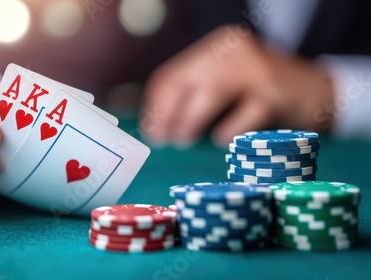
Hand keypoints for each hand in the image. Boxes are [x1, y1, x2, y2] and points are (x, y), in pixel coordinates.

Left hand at [140, 25, 334, 146]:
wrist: (317, 90)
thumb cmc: (261, 92)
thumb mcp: (227, 83)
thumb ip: (196, 95)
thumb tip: (157, 124)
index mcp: (217, 47)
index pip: (173, 74)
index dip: (156, 105)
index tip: (150, 130)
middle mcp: (234, 51)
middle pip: (186, 80)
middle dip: (167, 113)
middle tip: (161, 139)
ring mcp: (257, 69)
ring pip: (212, 91)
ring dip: (190, 119)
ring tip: (182, 139)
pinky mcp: (277, 92)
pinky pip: (246, 113)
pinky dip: (230, 129)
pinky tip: (221, 140)